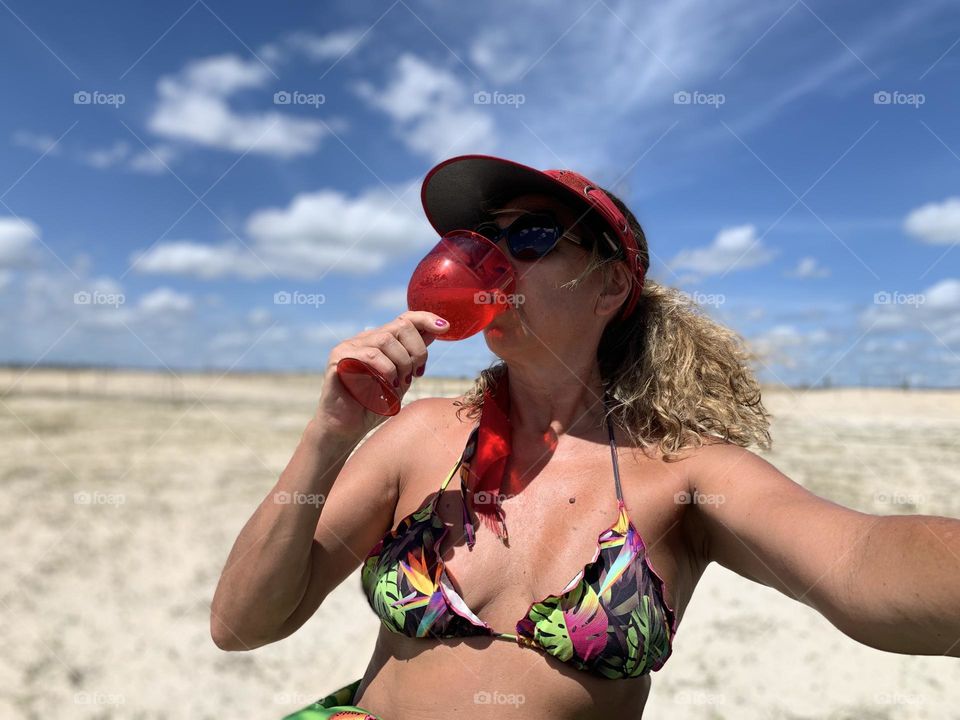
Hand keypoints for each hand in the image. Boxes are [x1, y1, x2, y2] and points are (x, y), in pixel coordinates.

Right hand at [314, 311, 449, 441]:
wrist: (345, 429)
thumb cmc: (372, 406)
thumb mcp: (401, 380)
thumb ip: (413, 357)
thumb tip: (435, 332)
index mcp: (378, 342)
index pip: (405, 319)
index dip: (426, 319)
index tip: (445, 328)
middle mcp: (363, 340)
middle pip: (400, 326)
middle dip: (417, 351)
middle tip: (415, 375)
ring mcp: (348, 348)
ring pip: (386, 340)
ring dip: (401, 363)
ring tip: (398, 385)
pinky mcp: (338, 361)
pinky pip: (369, 356)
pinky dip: (385, 371)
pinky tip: (386, 386)